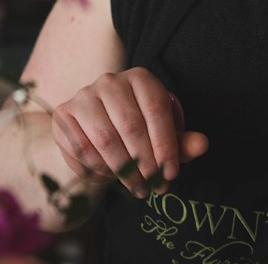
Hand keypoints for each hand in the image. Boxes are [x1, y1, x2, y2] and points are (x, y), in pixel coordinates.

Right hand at [51, 67, 209, 197]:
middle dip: (145, 162)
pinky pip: (82, 148)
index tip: (171, 174)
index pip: (156, 110)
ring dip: (124, 171)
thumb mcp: (162, 136)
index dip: (166, 145)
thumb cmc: (136, 133)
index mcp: (140, 79)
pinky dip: (98, 169)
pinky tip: (110, 177)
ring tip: (137, 188)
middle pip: (131, 125)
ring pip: (106, 139)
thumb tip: (203, 145)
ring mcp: (84, 96)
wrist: (93, 133)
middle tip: (154, 187)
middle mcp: (110, 80)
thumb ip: (182, 142)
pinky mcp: (64, 114)